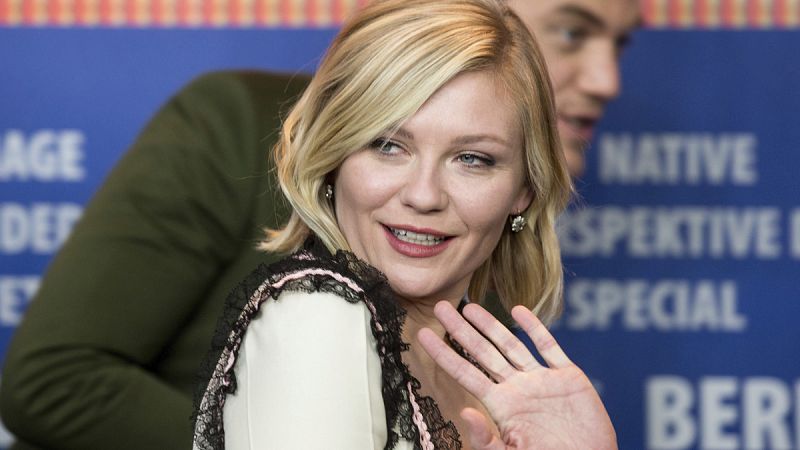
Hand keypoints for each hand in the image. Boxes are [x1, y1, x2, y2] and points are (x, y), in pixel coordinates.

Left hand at [418, 302, 616, 449]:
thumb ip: (486, 438)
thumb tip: (463, 412)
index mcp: (501, 406)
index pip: (464, 373)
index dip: (444, 354)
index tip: (423, 334)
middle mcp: (517, 388)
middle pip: (482, 352)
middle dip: (461, 330)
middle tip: (440, 307)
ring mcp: (542, 380)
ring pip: (511, 345)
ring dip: (492, 325)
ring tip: (471, 306)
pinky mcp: (568, 377)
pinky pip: (549, 348)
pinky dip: (535, 328)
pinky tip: (519, 311)